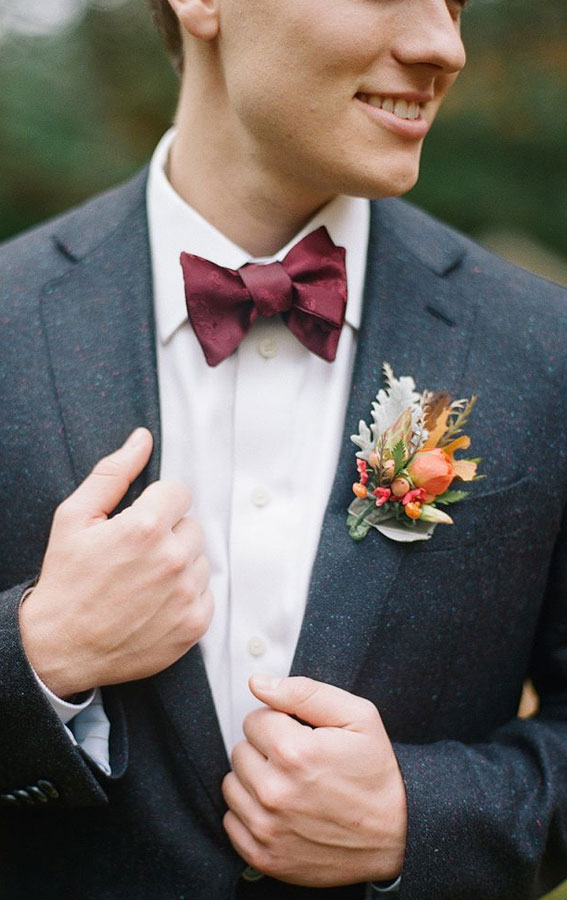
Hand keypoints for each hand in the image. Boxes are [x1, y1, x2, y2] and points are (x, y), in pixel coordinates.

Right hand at [19, 428, 212, 697]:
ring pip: (201, 559)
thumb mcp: (74, 518)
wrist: (60, 647)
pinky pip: (206, 592)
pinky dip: (186, 595)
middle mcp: (172, 559)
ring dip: (180, 564)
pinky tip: (156, 602)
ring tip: (145, 580)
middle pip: (192, 525)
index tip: (140, 521)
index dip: (158, 504)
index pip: (180, 493)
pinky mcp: (195, 623)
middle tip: (137, 555)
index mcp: (144, 527)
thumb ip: (112, 473)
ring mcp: (186, 594)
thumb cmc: (65, 581)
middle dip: (169, 533)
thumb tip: (142, 439)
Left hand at [222, 675, 406, 886]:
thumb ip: (304, 692)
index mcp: (295, 753)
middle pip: (240, 751)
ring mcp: (268, 828)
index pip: (254, 720)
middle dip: (265, 749)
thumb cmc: (376, 776)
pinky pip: (232, 821)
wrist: (396, 836)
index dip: (278, 722)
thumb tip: (259, 684)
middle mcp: (275, 792)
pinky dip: (250, 813)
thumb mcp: (358, 717)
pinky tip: (279, 809)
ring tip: (288, 783)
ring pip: (232, 784)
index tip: (298, 734)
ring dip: (254, 780)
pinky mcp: (265, 856)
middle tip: (297, 760)